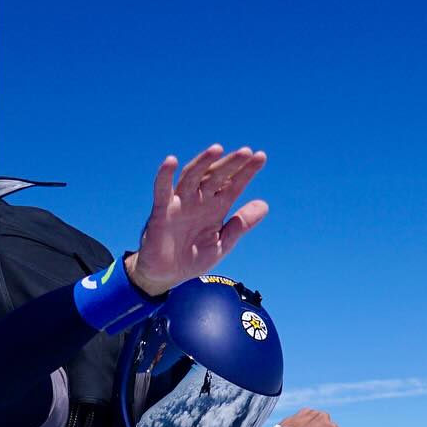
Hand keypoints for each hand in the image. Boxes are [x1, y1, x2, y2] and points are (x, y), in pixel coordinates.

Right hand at [126, 144, 268, 295]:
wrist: (165, 276)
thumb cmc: (192, 259)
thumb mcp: (221, 243)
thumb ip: (240, 225)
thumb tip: (265, 204)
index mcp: (215, 208)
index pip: (233, 184)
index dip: (246, 171)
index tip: (261, 157)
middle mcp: (199, 201)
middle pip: (216, 176)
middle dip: (230, 164)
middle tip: (245, 152)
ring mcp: (180, 204)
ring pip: (192, 177)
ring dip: (203, 162)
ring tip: (217, 149)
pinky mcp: (161, 212)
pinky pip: (162, 191)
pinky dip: (164, 176)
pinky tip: (170, 161)